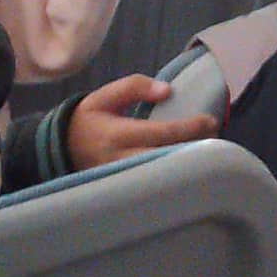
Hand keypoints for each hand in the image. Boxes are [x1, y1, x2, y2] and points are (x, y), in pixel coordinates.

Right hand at [64, 75, 218, 171]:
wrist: (59, 150)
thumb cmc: (88, 119)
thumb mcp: (105, 96)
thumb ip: (135, 86)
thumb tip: (167, 90)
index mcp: (117, 135)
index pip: (161, 133)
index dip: (189, 128)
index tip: (211, 121)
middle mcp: (121, 161)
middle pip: (167, 158)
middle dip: (196, 149)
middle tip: (217, 137)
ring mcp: (122, 180)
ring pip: (163, 175)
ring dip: (188, 163)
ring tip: (209, 151)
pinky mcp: (124, 190)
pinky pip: (154, 184)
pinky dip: (174, 174)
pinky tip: (189, 165)